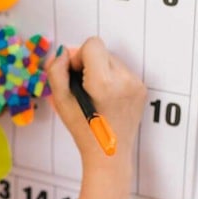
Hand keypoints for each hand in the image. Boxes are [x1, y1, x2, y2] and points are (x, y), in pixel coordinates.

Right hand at [46, 37, 146, 167]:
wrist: (109, 153)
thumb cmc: (83, 130)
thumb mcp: (60, 101)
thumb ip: (56, 72)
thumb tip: (63, 53)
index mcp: (103, 82)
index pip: (93, 44)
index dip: (79, 56)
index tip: (75, 73)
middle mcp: (124, 80)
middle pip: (102, 51)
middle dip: (89, 64)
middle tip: (82, 86)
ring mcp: (136, 84)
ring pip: (111, 60)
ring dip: (100, 70)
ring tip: (94, 94)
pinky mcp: (141, 89)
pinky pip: (121, 71)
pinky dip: (111, 78)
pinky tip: (105, 97)